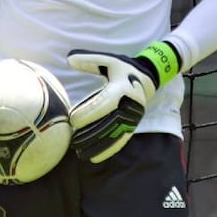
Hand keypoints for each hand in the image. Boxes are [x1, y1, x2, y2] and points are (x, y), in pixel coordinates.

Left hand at [68, 42, 179, 162]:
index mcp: (122, 88)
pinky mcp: (133, 124)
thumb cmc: (123, 69)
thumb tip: (68, 59)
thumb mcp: (108, 60)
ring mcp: (133, 116)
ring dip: (97, 145)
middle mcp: (130, 104)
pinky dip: (109, 150)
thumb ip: (89, 60)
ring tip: (79, 151)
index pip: (105, 103)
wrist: (148, 78)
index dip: (89, 113)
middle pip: (108, 122)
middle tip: (72, 139)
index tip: (72, 119)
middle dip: (90, 132)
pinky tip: (94, 158)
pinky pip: (121, 140)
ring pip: (114, 135)